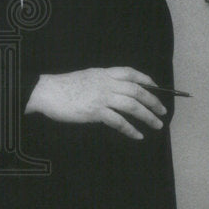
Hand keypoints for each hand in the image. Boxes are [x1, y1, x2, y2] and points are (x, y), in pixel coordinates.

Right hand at [24, 66, 168, 140]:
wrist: (45, 92)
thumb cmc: (62, 87)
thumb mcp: (85, 78)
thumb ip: (100, 82)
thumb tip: (114, 93)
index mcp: (103, 73)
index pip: (130, 73)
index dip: (146, 80)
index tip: (156, 88)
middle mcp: (105, 83)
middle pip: (136, 90)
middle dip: (153, 101)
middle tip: (162, 111)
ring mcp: (101, 97)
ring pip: (132, 105)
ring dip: (147, 116)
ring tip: (156, 125)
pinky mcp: (95, 111)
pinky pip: (118, 121)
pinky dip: (130, 129)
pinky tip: (137, 135)